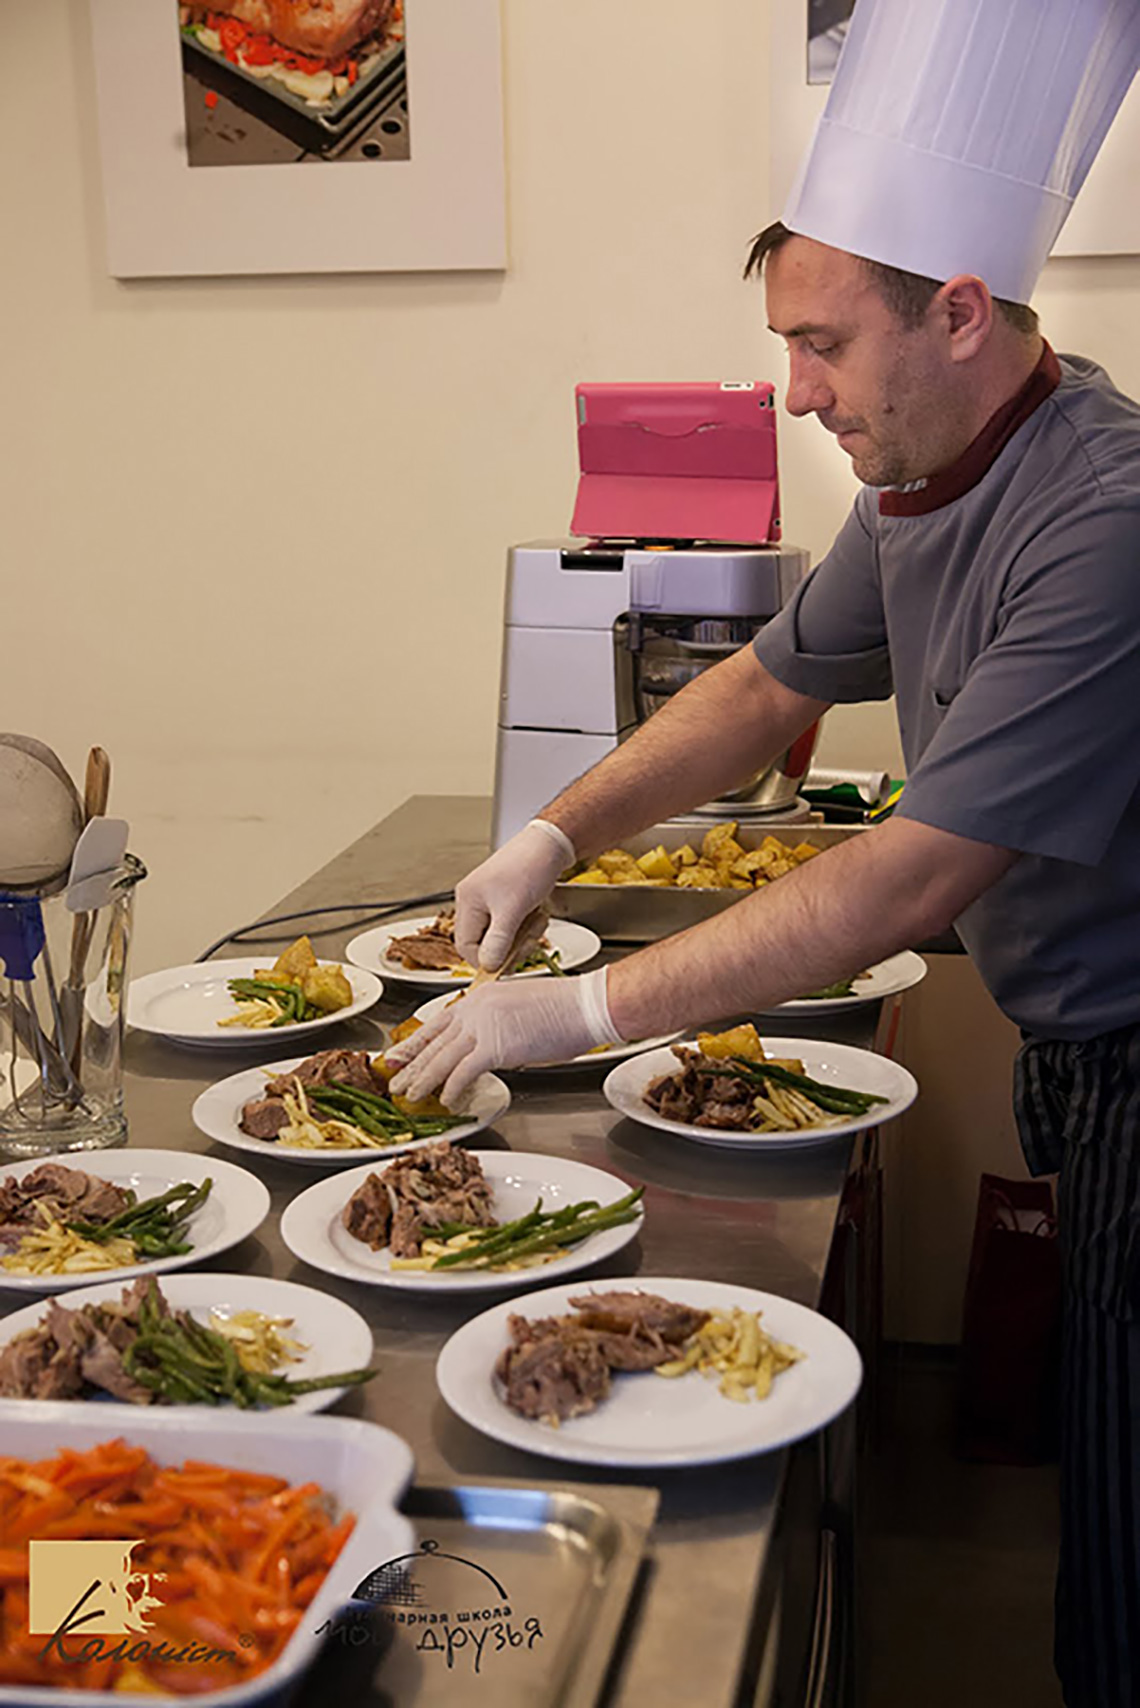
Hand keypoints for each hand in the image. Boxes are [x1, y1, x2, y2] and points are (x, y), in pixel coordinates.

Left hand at [386, 968, 620, 1105]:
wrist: (585, 1005)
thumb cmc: (565, 1009)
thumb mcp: (519, 1008)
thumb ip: (496, 1025)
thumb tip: (486, 1048)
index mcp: (481, 998)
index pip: (439, 1021)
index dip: (417, 1041)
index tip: (399, 1053)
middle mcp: (476, 1008)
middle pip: (434, 1040)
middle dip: (412, 1063)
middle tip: (393, 1078)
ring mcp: (483, 1026)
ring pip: (442, 1058)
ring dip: (423, 1079)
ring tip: (410, 1095)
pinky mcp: (495, 1046)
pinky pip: (463, 1072)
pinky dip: (452, 1088)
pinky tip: (446, 1100)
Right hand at [454, 819, 574, 970]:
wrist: (552, 843)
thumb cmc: (530, 867)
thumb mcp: (513, 910)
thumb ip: (498, 941)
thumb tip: (488, 965)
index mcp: (468, 900)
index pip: (465, 945)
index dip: (485, 959)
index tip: (506, 965)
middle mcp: (475, 900)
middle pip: (483, 941)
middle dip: (507, 947)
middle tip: (527, 943)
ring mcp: (491, 899)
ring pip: (500, 934)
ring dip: (520, 936)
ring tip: (535, 924)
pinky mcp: (507, 898)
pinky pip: (512, 924)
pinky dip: (525, 926)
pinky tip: (537, 916)